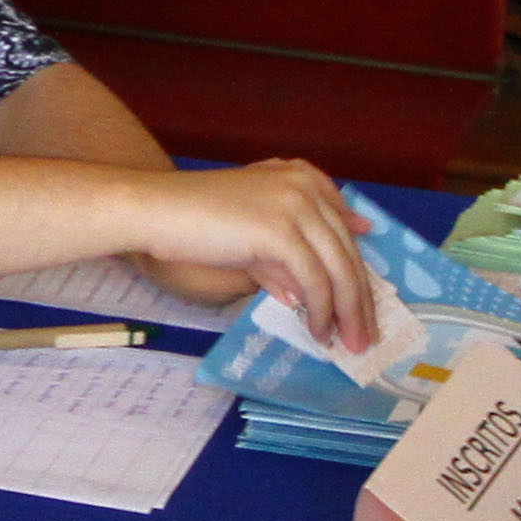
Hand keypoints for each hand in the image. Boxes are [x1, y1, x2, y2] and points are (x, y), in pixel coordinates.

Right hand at [138, 159, 379, 350]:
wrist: (155, 209)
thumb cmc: (191, 219)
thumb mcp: (247, 233)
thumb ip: (278, 258)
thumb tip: (300, 294)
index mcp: (299, 177)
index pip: (343, 228)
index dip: (357, 268)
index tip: (365, 300)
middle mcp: (304, 186)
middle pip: (347, 251)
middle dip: (359, 299)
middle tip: (365, 335)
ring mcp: (295, 206)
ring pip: (338, 268)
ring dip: (346, 312)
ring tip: (346, 343)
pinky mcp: (281, 231)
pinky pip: (315, 280)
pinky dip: (321, 311)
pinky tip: (317, 332)